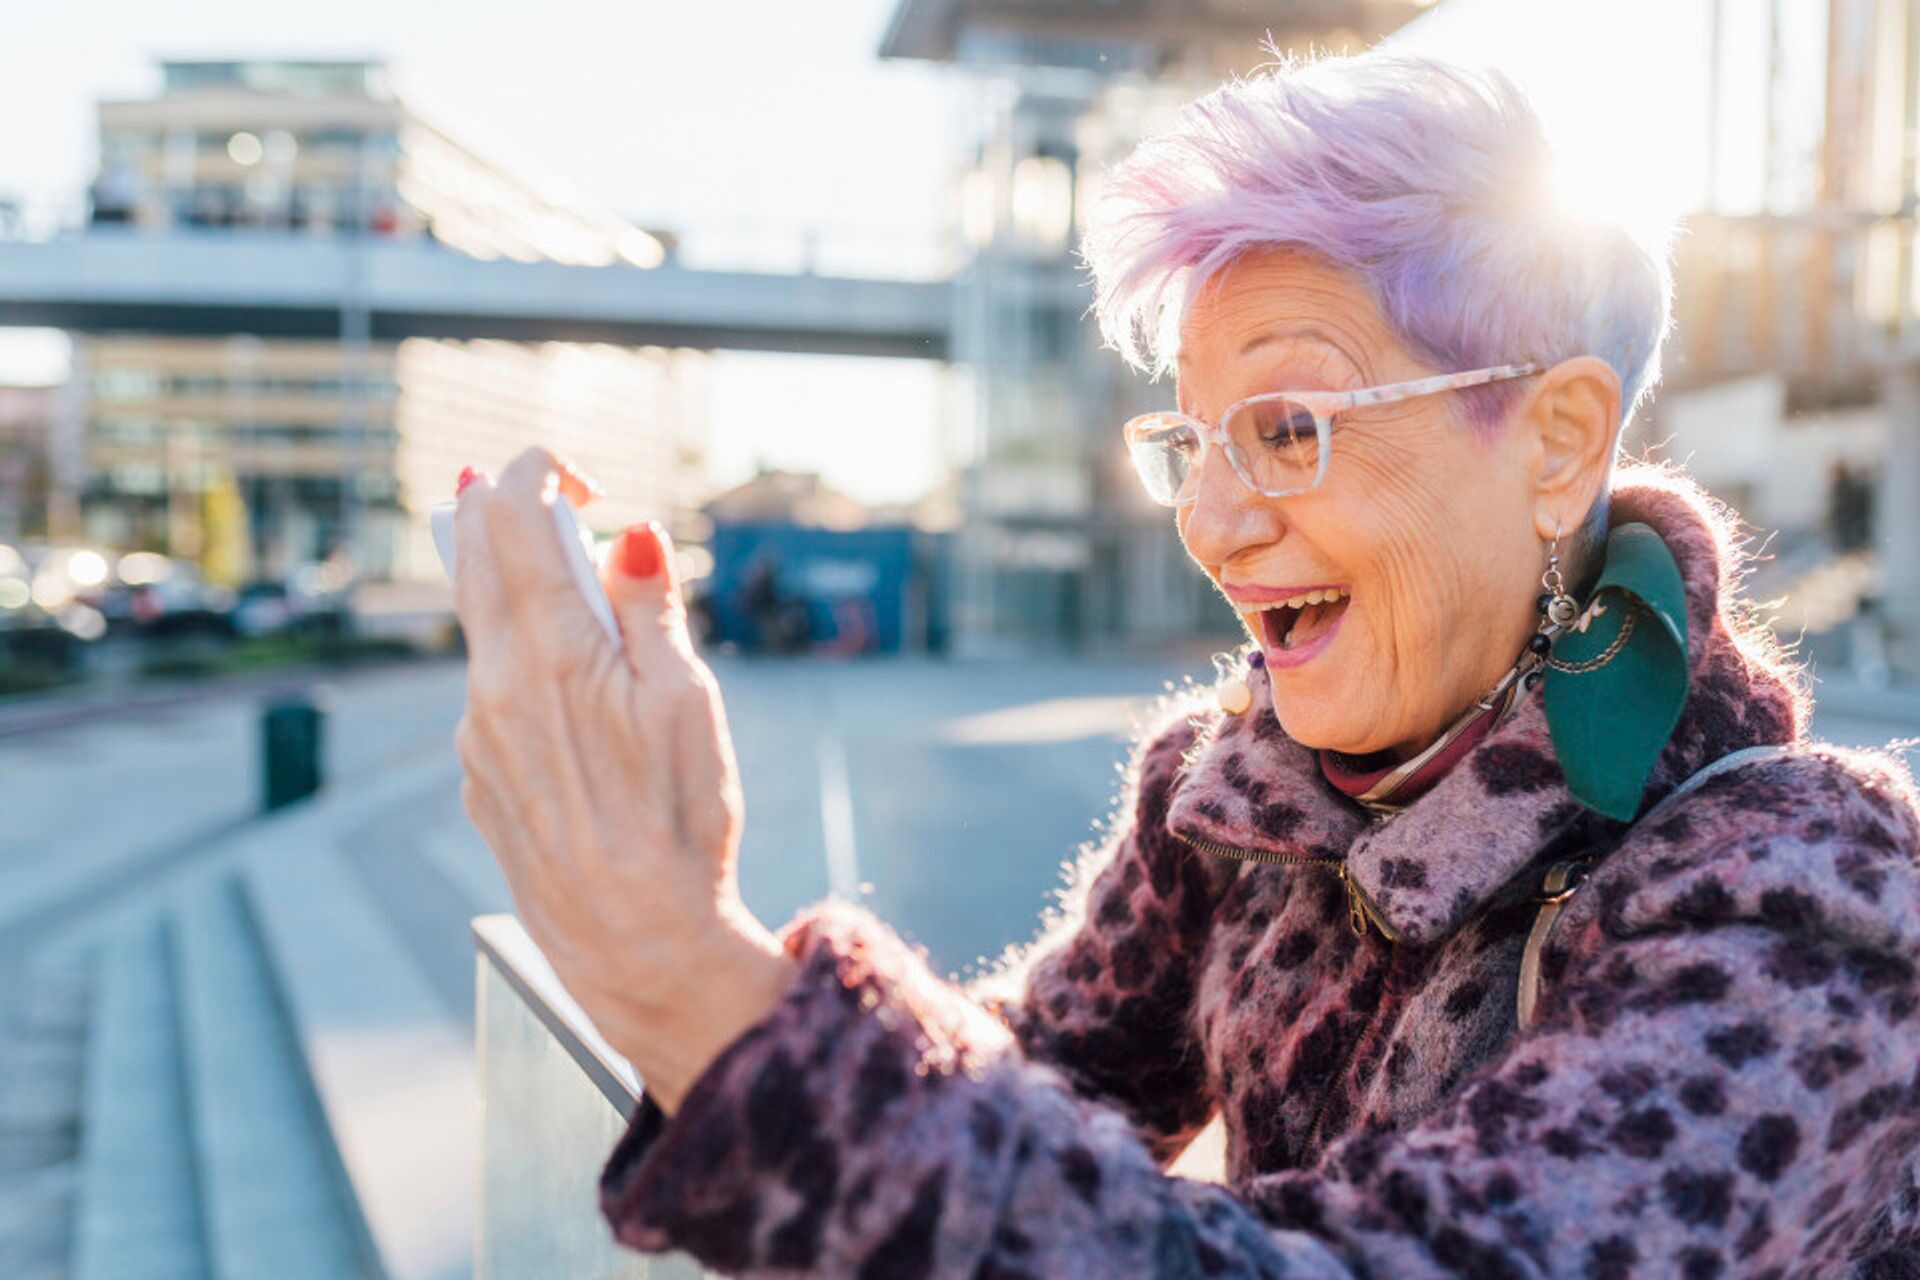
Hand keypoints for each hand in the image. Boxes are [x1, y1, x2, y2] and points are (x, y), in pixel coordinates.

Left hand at [452, 447, 794, 1111]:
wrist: (636, 942)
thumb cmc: (679, 822)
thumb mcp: (687, 700)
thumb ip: (651, 606)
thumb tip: (628, 533)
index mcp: (550, 648)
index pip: (510, 514)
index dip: (540, 472)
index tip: (584, 484)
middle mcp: (493, 681)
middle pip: (469, 554)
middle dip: (504, 508)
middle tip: (553, 501)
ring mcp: (474, 731)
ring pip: (477, 624)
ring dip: (518, 588)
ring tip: (582, 606)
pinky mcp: (476, 775)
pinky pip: (485, 689)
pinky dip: (518, 659)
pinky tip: (573, 698)